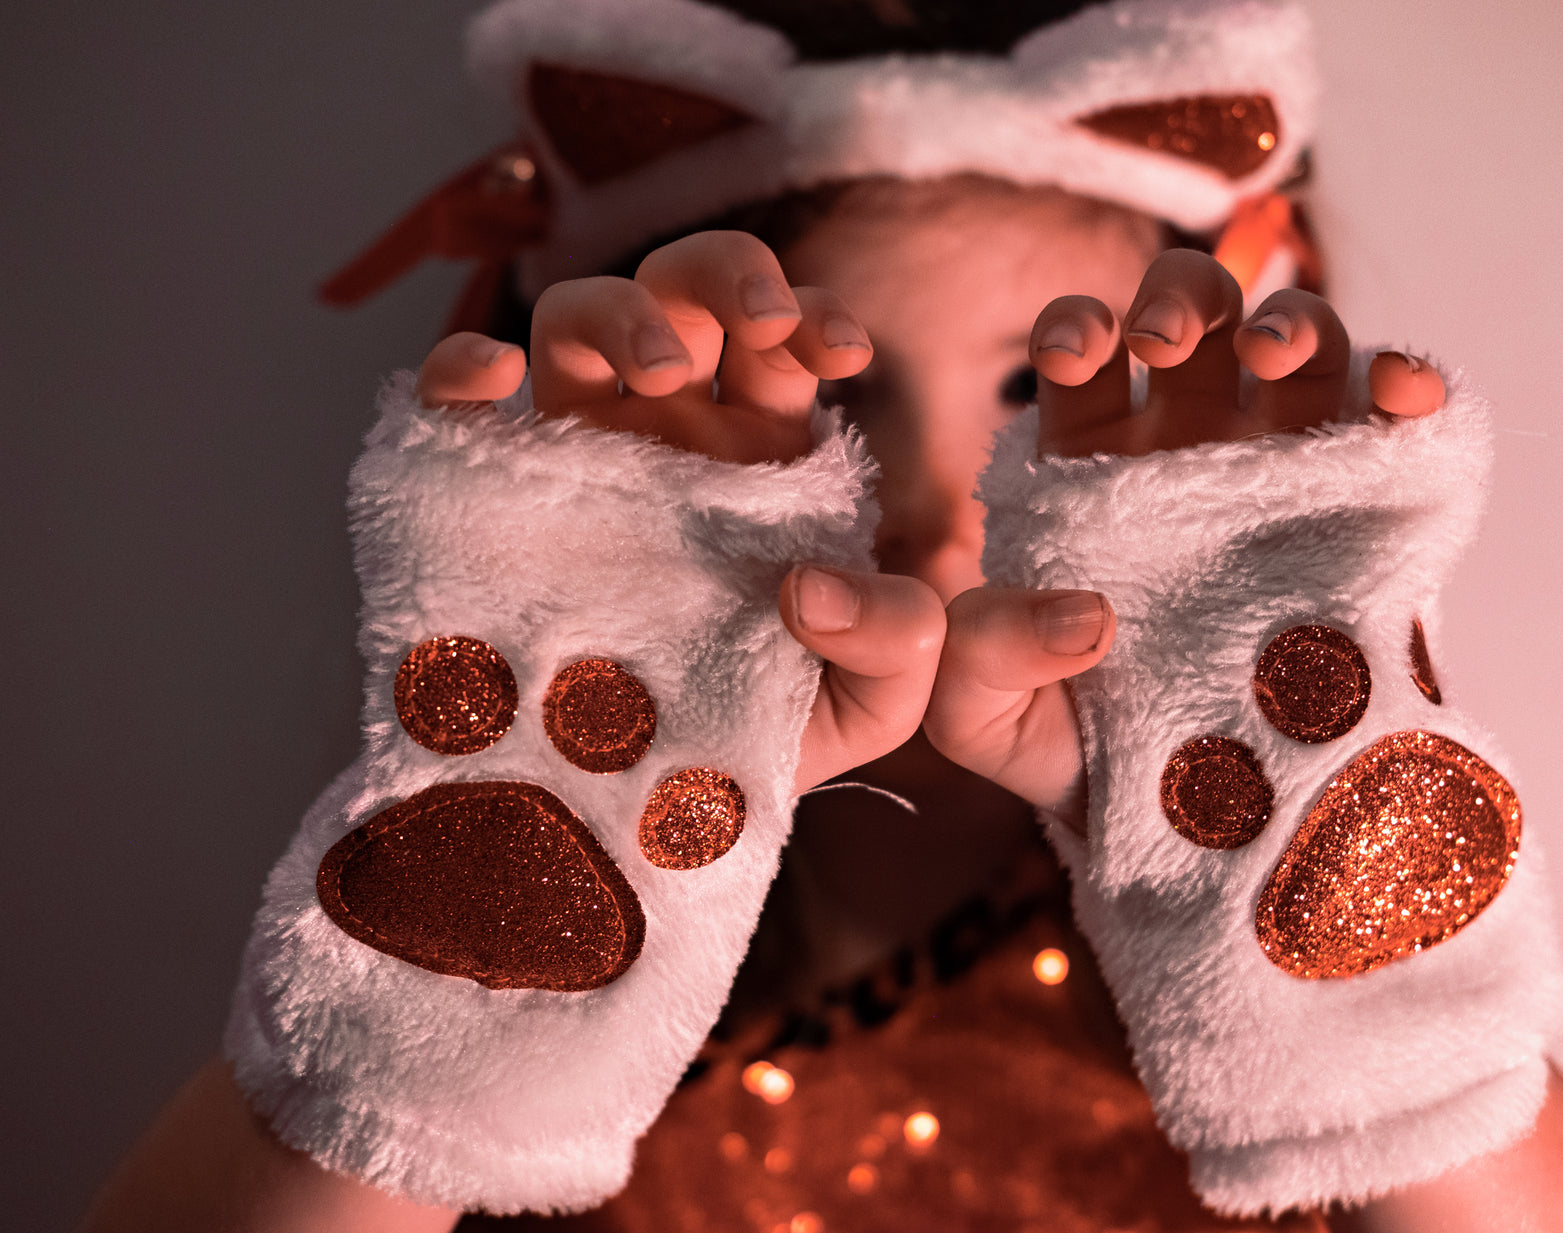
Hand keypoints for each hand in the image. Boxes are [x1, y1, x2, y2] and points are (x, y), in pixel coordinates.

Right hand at [413, 232, 944, 791]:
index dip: (809, 314)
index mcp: (761, 458)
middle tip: (753, 324)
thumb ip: (900, 641)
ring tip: (660, 369)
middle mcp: (668, 436)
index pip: (782, 339)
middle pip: (681, 291)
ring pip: (572, 318)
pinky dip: (461, 364)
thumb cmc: (759, 748)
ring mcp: (572, 457)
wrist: (641, 824)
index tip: (840, 349)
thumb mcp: (867, 706)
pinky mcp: (480, 496)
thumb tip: (814, 585)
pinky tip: (494, 381)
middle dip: (721, 273)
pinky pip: (450, 398)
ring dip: (618, 310)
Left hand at [923, 249, 1444, 828]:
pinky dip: (1406, 379)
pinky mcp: (1374, 499)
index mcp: (1091, 466)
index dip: (1076, 327)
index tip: (1078, 351)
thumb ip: (976, 663)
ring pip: (1300, 338)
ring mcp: (1288, 464)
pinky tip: (1397, 392)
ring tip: (1271, 355)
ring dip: (1291, 319)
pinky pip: (1397, 415)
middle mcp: (1190, 445)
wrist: (1214, 826)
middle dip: (1181, 298)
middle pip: (1194, 314)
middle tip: (1165, 341)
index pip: (1080, 355)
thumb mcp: (993, 724)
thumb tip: (1081, 612)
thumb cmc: (1091, 756)